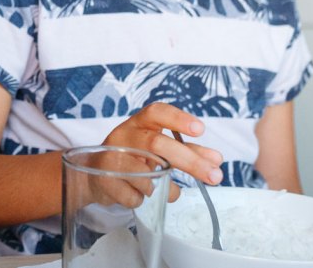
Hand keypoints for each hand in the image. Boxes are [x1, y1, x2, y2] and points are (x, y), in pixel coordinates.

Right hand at [97, 102, 223, 207]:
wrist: (95, 174)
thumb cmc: (132, 157)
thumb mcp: (157, 149)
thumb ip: (186, 151)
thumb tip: (216, 159)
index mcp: (137, 124)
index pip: (156, 112)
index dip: (178, 119)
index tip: (200, 130)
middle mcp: (123, 136)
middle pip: (156, 144)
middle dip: (189, 161)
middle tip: (215, 176)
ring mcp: (110, 157)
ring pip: (145, 175)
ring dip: (162, 186)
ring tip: (165, 188)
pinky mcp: (103, 179)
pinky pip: (134, 196)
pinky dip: (144, 199)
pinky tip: (140, 194)